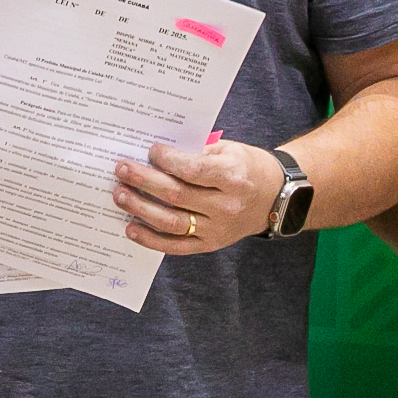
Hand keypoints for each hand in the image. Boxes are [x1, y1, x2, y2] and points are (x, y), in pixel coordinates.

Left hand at [113, 141, 286, 253]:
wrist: (277, 198)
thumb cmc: (248, 168)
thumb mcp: (230, 150)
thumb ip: (197, 151)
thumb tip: (156, 153)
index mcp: (233, 177)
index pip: (192, 170)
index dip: (166, 160)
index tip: (150, 150)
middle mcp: (226, 206)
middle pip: (176, 195)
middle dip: (144, 180)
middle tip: (122, 169)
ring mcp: (218, 229)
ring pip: (171, 222)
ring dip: (140, 208)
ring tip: (119, 195)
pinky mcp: (210, 244)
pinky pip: (176, 246)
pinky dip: (151, 239)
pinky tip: (131, 228)